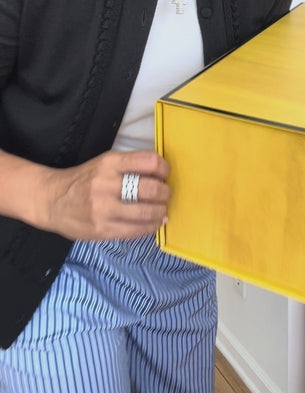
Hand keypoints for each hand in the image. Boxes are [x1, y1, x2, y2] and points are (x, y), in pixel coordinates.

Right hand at [37, 150, 170, 240]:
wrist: (52, 201)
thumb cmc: (84, 179)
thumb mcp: (105, 163)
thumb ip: (130, 166)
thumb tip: (162, 176)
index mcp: (109, 163)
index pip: (149, 162)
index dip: (164, 169)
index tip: (165, 174)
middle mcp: (106, 184)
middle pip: (151, 189)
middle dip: (165, 193)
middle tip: (165, 194)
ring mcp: (103, 210)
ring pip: (147, 213)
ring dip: (161, 212)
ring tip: (161, 210)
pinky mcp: (102, 230)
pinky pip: (136, 231)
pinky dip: (151, 226)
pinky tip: (154, 222)